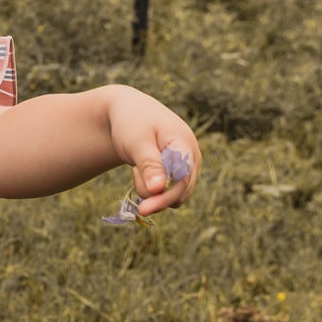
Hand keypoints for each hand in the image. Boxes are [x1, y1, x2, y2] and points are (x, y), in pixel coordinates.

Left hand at [109, 90, 200, 217]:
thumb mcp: (137, 142)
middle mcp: (192, 157)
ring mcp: (187, 166)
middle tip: (136, 202)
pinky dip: (152, 190)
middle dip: (157, 198)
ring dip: (152, 191)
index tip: (144, 209)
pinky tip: (140, 173)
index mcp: (184, 144)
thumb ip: (149, 165)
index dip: (166, 196)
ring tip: (137, 168)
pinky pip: (169, 192)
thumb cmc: (132, 123)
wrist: (130, 112)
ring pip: (175, 195)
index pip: (183, 178)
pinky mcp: (178, 173)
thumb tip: (158, 189)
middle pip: (181, 191)